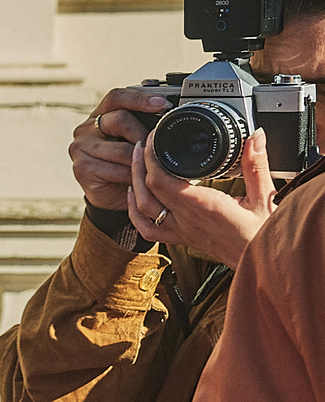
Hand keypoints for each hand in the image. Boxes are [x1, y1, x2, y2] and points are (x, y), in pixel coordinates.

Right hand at [72, 87, 164, 210]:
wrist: (114, 194)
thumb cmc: (127, 163)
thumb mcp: (135, 139)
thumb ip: (144, 125)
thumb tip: (172, 111)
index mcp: (100, 115)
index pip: (117, 97)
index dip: (140, 98)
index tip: (163, 104)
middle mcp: (86, 128)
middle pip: (119, 119)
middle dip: (144, 133)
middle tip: (158, 146)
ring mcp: (81, 148)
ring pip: (121, 148)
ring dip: (141, 158)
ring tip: (151, 165)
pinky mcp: (82, 168)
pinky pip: (115, 169)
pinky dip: (132, 175)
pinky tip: (138, 177)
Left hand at [129, 132, 271, 267]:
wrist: (265, 264)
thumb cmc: (266, 235)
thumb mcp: (265, 196)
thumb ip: (256, 165)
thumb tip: (254, 136)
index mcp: (204, 207)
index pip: (162, 181)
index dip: (152, 158)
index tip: (154, 140)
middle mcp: (187, 221)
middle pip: (148, 191)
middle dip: (140, 164)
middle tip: (142, 144)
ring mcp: (182, 232)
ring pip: (143, 210)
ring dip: (135, 184)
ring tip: (136, 163)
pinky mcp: (183, 239)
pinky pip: (148, 229)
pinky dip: (134, 211)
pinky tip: (134, 196)